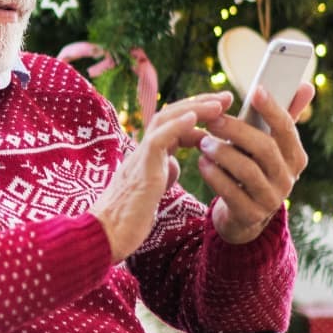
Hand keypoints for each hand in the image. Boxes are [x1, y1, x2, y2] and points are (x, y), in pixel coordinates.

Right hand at [91, 92, 232, 263]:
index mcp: (148, 155)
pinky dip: (176, 126)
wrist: (105, 236)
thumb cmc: (127, 218)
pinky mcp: (141, 170)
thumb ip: (163, 173)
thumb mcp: (152, 190)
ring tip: (218, 103)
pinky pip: (158, 140)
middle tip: (226, 97)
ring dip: (193, 108)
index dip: (198, 116)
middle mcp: (143, 150)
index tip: (221, 111)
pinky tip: (194, 118)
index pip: (173, 125)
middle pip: (170, 114)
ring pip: (164, 120)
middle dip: (200, 103)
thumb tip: (174, 164)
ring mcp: (140, 157)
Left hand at [198, 83, 313, 243]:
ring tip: (203, 142)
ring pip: (247, 171)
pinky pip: (231, 193)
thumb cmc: (256, 167)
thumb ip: (284, 116)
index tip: (256, 90)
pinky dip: (215, 176)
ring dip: (223, 153)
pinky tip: (202, 163)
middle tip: (212, 119)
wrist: (245, 214)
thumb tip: (306, 85)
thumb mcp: (270, 144)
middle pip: (265, 148)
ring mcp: (271, 199)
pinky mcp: (251, 215)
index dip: (273, 109)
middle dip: (236, 131)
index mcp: (295, 156)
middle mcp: (288, 178)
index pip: (287, 129)